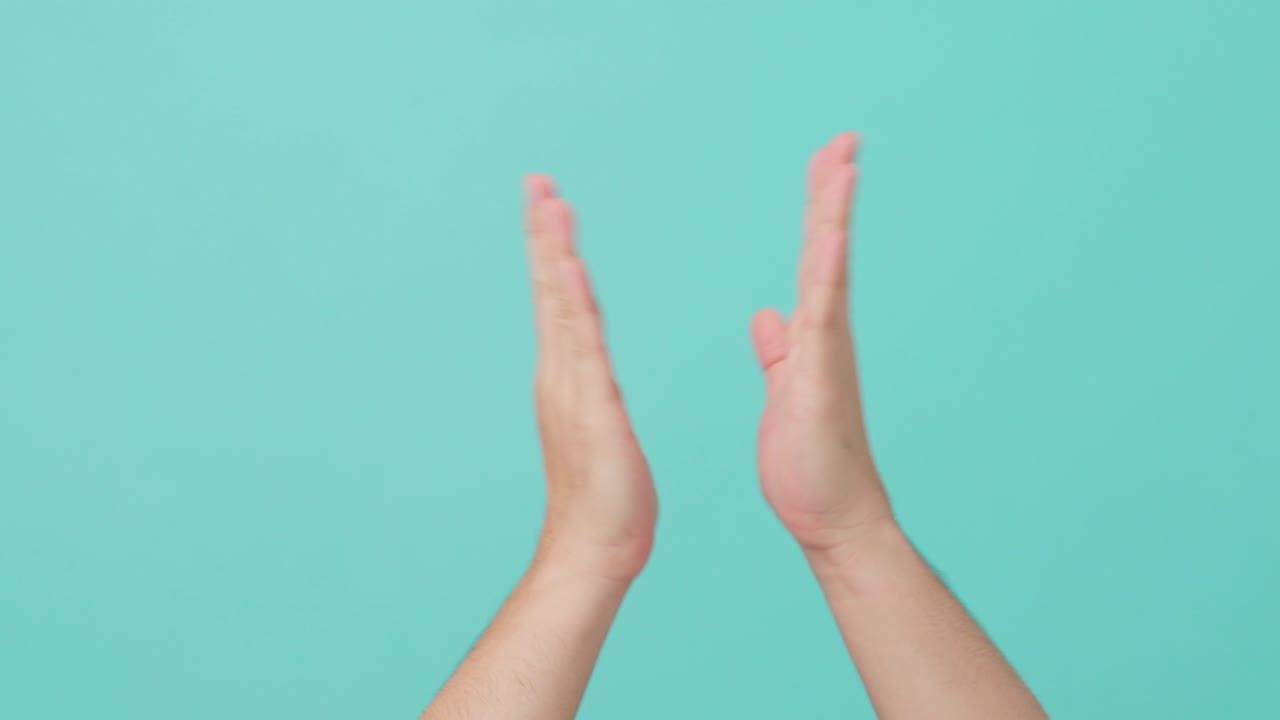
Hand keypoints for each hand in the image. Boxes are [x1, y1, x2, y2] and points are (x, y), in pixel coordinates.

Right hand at [524, 176, 656, 582]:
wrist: (595, 550)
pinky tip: (570, 268)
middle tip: (537, 180)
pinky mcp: (591, 409)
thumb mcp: (602, 429)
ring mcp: (570, 389)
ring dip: (554, 252)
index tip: (549, 203)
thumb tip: (591, 372)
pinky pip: (583, 347)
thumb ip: (594, 394)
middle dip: (542, 233)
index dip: (552, 250)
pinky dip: (573, 303)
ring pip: (561, 308)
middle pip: (550, 291)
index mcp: (568, 376)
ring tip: (549, 202)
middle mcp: (560, 374)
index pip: (560, 300)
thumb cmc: (606, 497)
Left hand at [751, 133, 893, 552]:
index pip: (812, 258)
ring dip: (836, 218)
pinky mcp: (823, 382)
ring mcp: (830, 355)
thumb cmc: (809, 461)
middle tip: (844, 138)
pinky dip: (826, 278)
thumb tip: (768, 315)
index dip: (818, 208)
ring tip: (843, 166)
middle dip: (834, 192)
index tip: (825, 159)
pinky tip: (828, 241)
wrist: (831, 516)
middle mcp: (828, 335)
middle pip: (828, 249)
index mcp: (812, 336)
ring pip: (831, 273)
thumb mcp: (785, 391)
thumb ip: (780, 352)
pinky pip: (823, 321)